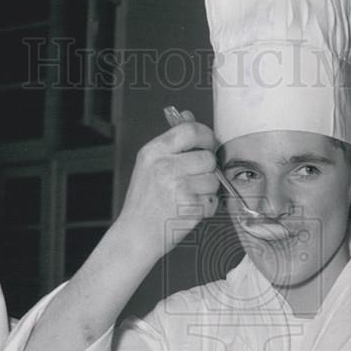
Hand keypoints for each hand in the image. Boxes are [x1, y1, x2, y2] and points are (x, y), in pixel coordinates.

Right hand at [119, 114, 218, 261]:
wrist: (137, 234)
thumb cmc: (144, 202)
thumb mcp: (150, 165)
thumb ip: (172, 142)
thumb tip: (189, 116)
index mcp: (154, 152)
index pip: (191, 130)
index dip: (206, 136)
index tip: (208, 144)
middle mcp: (165, 167)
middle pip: (208, 157)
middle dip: (207, 169)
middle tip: (195, 178)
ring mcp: (178, 187)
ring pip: (213, 180)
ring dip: (207, 190)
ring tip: (188, 196)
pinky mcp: (190, 207)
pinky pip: (212, 201)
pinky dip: (206, 207)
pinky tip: (189, 209)